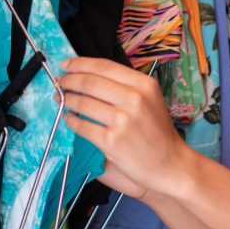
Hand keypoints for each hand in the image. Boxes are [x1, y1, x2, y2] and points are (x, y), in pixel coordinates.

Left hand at [59, 57, 189, 197]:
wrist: (170, 164)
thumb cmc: (157, 131)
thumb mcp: (150, 99)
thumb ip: (125, 85)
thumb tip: (89, 74)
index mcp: (144, 84)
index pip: (104, 66)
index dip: (80, 63)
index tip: (65, 64)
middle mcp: (134, 99)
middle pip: (90, 82)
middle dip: (69, 80)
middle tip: (59, 82)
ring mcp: (122, 121)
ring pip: (83, 103)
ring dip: (67, 100)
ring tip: (61, 99)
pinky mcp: (111, 141)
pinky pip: (82, 126)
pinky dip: (71, 121)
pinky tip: (68, 118)